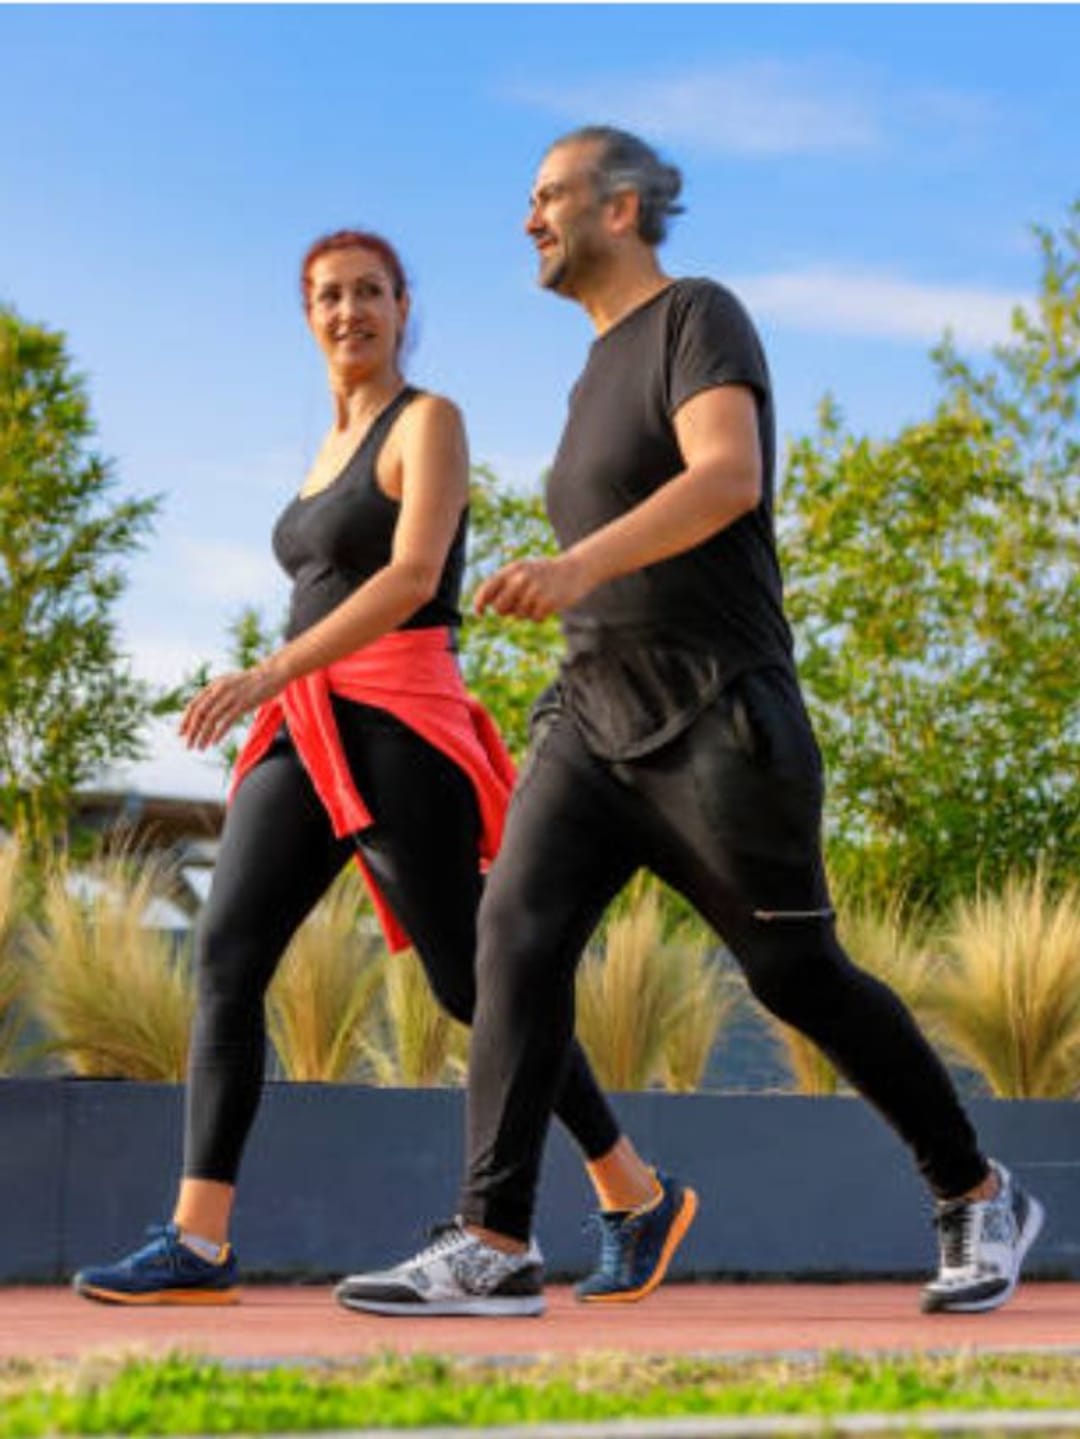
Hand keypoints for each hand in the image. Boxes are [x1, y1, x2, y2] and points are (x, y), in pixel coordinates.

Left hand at [178, 661, 284, 750]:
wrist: (272, 673)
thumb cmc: (252, 682)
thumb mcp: (230, 683)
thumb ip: (218, 694)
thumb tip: (207, 709)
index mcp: (214, 685)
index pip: (194, 704)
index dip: (185, 720)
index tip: (180, 734)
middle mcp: (219, 690)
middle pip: (199, 713)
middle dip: (191, 731)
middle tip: (187, 745)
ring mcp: (231, 697)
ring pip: (211, 719)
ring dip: (203, 735)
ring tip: (199, 748)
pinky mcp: (243, 704)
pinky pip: (226, 721)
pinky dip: (218, 733)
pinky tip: (214, 742)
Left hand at [474, 553, 591, 621]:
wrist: (575, 569)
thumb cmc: (545, 573)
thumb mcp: (523, 571)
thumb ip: (505, 584)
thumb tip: (490, 606)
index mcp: (513, 569)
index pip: (488, 588)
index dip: (479, 603)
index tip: (479, 613)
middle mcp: (521, 578)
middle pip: (500, 608)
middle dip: (506, 611)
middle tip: (518, 606)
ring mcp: (535, 590)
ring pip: (519, 615)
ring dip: (528, 612)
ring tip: (539, 599)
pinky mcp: (548, 602)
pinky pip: (535, 619)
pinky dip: (540, 616)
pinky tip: (548, 604)